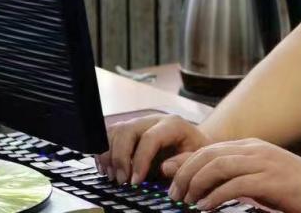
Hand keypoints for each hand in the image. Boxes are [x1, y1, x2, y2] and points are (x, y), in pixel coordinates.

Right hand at [95, 114, 213, 184]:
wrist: (193, 143)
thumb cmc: (195, 152)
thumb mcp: (197, 158)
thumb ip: (183, 163)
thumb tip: (165, 167)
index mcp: (172, 124)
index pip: (149, 138)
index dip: (139, 161)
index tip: (135, 182)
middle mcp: (153, 119)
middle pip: (127, 130)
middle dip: (120, 158)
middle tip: (122, 181)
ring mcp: (140, 122)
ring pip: (115, 131)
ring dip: (109, 155)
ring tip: (114, 176)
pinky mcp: (130, 130)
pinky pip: (109, 135)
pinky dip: (104, 151)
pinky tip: (107, 169)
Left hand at [166, 138, 300, 212]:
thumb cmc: (291, 188)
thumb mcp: (259, 176)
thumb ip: (235, 175)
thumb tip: (204, 184)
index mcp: (251, 146)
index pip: (209, 148)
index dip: (186, 163)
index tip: (170, 180)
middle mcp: (255, 150)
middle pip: (209, 155)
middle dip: (186, 173)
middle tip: (174, 194)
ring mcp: (264, 163)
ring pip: (218, 166)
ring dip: (197, 184)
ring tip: (187, 201)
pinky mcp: (271, 180)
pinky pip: (235, 185)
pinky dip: (216, 196)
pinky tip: (206, 207)